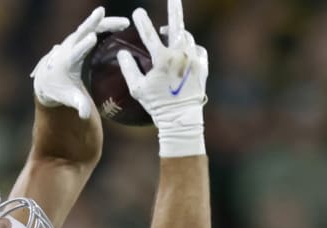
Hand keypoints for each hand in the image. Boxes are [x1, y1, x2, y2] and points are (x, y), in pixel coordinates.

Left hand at [31, 7, 130, 119]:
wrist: (47, 80)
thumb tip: (84, 115)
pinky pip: (93, 27)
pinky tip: (122, 25)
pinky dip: (105, 25)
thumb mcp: (68, 98)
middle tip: (103, 13)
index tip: (92, 38)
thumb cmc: (60, 91)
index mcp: (66, 63)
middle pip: (80, 32)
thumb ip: (78, 104)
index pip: (75, 53)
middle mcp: (68, 48)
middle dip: (91, 23)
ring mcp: (73, 41)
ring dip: (106, 23)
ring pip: (89, 27)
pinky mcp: (79, 38)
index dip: (83, 46)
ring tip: (125, 23)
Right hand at [118, 0, 207, 156]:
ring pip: (187, 38)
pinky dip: (190, 49)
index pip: (149, 34)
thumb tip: (122, 52)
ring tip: (170, 35)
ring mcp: (194, 59)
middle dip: (174, 8)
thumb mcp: (137, 88)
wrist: (182, 118)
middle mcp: (180, 55)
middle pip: (177, 25)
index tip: (137, 12)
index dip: (142, 21)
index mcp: (162, 59)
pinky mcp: (203, 65)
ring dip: (178, 35)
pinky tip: (184, 52)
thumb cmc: (156, 105)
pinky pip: (197, 50)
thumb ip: (128, 68)